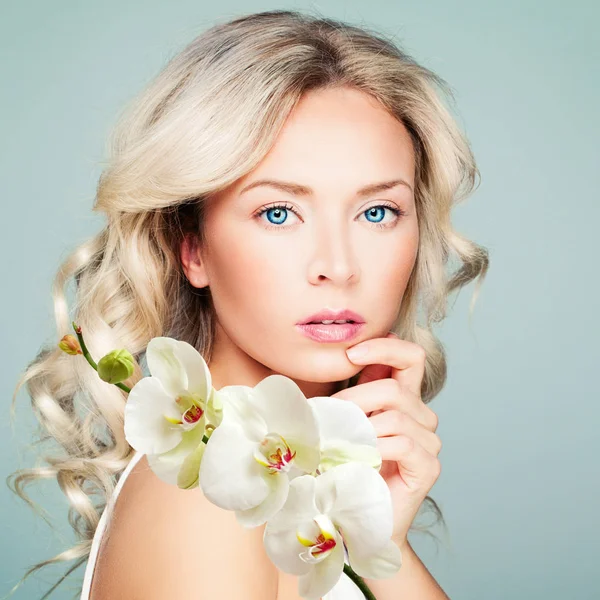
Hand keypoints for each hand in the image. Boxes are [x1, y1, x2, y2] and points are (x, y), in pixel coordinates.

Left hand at [331, 332, 441, 548]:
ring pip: (396, 416)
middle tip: (328, 416)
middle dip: (356, 398)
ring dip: (360, 427)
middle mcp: (420, 414)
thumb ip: (345, 396)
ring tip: (337, 442)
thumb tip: (328, 367)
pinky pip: (403, 443)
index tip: (352, 354)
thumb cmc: (345, 465)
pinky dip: (376, 448)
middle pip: (395, 388)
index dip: (385, 347)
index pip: (410, 356)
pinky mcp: (428, 465)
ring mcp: (428, 440)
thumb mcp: (342, 421)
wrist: (357, 516)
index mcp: (402, 397)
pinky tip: (360, 459)